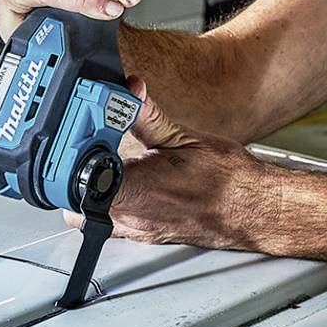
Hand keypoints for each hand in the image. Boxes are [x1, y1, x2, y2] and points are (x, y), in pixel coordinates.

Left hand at [85, 85, 264, 250]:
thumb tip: (128, 91)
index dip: (71, 157)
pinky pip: (112, 223)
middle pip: (73, 199)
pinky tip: (131, 184)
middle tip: (95, 149)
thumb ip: (147, 115)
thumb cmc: (230, 181)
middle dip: (77, 172)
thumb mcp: (185, 137)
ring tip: (112, 166)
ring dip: (92, 189)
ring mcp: (138, 229)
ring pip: (89, 215)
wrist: (255, 209)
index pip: (77, 181)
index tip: (82, 138)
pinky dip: (112, 202)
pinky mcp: (146, 234)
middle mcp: (133, 216)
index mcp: (137, 190)